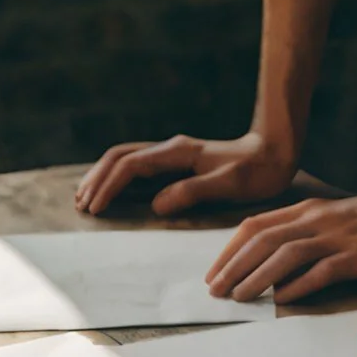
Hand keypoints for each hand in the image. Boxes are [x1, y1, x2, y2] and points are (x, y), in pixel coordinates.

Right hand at [75, 132, 297, 217]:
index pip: (130, 165)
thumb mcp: (227, 184)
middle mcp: (170, 148)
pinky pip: (138, 166)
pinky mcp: (177, 162)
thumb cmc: (256, 171)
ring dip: (103, 176)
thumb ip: (191, 192)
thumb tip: (155, 205)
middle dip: (97, 178)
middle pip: (119, 156)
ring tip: (87, 197)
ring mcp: (172, 154)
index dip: (109, 186)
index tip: (95, 207)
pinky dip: (118, 177)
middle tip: (81, 204)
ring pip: (125, 158)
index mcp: (178, 152)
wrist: (274, 153)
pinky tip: (113, 191)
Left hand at [205, 188, 356, 303]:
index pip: (256, 226)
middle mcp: (317, 220)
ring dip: (257, 277)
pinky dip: (297, 286)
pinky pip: (320, 272)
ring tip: (238, 297)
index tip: (214, 272)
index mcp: (308, 210)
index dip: (229, 250)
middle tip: (215, 291)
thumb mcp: (334, 217)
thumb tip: (273, 260)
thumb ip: (305, 232)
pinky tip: (280, 300)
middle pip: (262, 240)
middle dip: (233, 266)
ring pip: (284, 255)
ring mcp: (337, 237)